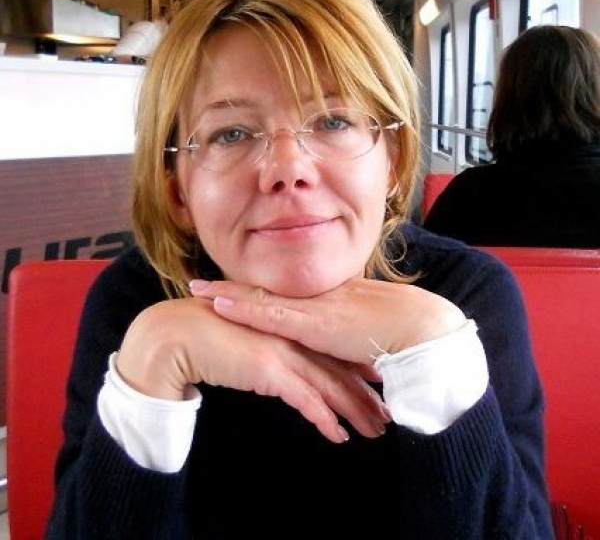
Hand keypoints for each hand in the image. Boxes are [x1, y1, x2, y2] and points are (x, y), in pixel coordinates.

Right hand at [116, 298, 389, 442]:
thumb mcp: (254, 343)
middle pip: (339, 370)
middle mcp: (293, 338)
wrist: (179, 334)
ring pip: (329, 385)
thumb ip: (276, 352)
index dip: (358, 371)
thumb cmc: (212, 337)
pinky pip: (304, 399)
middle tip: (387, 417)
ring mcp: (282, 352)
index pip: (332, 352)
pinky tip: (338, 436)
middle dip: (366, 396)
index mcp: (292, 328)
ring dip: (355, 411)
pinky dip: (324, 419)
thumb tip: (289, 369)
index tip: (379, 387)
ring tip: (375, 431)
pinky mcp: (268, 369)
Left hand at [189, 277, 466, 364]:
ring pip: (259, 296)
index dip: (253, 287)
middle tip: (198, 282)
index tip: (230, 285)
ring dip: (226, 292)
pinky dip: (244, 308)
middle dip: (230, 285)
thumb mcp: (365, 330)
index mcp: (326, 298)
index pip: (281, 290)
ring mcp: (312, 308)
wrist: (419, 327)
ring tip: (196, 290)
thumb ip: (346, 334)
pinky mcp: (314, 324)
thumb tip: (337, 344)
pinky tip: (219, 304)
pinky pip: (271, 314)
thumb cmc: (399, 330)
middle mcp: (314, 297)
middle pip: (263, 288)